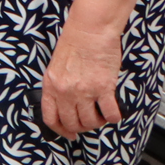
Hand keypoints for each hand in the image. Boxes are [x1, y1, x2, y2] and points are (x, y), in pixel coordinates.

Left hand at [41, 17, 125, 139]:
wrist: (90, 30)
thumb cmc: (74, 43)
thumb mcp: (56, 66)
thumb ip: (58, 85)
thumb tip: (65, 103)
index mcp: (50, 85)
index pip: (50, 117)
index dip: (60, 130)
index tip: (68, 134)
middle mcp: (65, 91)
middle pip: (72, 123)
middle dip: (81, 127)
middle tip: (89, 121)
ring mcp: (84, 91)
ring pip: (91, 122)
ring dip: (98, 122)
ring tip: (101, 113)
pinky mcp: (103, 88)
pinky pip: (110, 114)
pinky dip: (113, 116)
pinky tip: (113, 110)